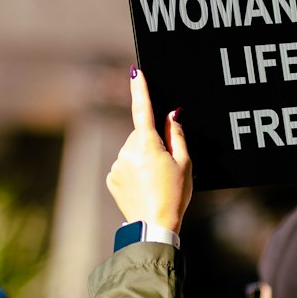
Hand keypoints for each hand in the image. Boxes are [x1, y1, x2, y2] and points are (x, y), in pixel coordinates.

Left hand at [106, 69, 191, 231]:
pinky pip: (124, 166)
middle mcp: (127, 150)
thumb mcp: (185, 163)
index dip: (140, 89)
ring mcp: (117, 165)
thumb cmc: (174, 195)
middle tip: (165, 167)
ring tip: (154, 181)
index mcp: (147, 144)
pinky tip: (143, 187)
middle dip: (152, 144)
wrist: (154, 225)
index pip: (143, 110)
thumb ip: (178, 135)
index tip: (136, 72)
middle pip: (141, 136)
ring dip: (142, 159)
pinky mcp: (111, 178)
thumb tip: (172, 115)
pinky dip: (133, 172)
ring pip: (132, 152)